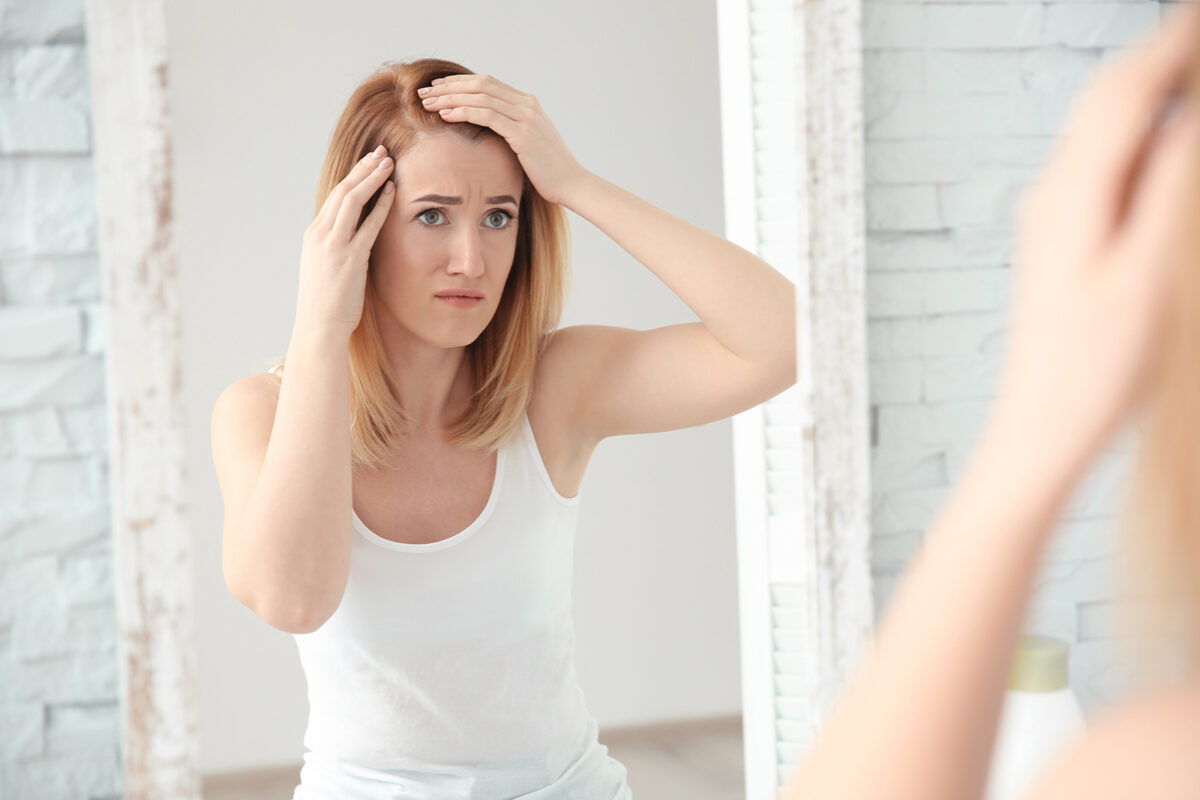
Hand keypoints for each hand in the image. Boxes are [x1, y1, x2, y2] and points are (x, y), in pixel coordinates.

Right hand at [294, 145, 395, 339]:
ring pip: (351, 200)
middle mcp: (320, 235)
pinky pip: (367, 224)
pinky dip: (380, 204)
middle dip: (362, 168)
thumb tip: (357, 240)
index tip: (368, 162)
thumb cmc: (327, 305)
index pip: (334, 196)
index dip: (353, 176)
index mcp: (314, 236)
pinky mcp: (349, 258)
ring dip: (371, 178)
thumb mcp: (328, 270)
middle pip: (342, 190)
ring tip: (388, 162)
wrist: (319, 328)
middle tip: (380, 151)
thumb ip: (339, 250)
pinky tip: (392, 190)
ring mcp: (333, 245)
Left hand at [417, 74, 589, 204]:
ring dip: (450, 98)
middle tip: (424, 92)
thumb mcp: (528, 143)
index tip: (437, 88)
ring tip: (428, 103)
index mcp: (527, 103)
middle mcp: (527, 105)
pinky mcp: (522, 133)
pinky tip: (445, 115)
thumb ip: (510, 129)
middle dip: (449, 87)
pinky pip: (486, 115)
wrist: (571, 184)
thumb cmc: (547, 170)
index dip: (459, 83)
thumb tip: (486, 131)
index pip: (487, 83)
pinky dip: (463, 112)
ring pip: (480, 96)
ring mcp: (526, 117)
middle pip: (480, 85)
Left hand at [993, 0, 1199, 479]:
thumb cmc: (1095, 367)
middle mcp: (1049, 195)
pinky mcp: (1055, 239)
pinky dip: (1132, 134)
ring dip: (1141, 92)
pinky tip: (1159, 135)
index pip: (1122, 95)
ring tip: (1185, 67)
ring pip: (1096, 131)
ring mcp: (1048, 216)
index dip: (1168, 48)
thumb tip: (1185, 117)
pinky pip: (1095, 165)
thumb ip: (1165, 190)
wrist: (1040, 425)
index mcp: (1071, 195)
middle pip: (1103, 103)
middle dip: (1154, 59)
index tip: (1199, 19)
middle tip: (1194, 32)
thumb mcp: (1146, 276)